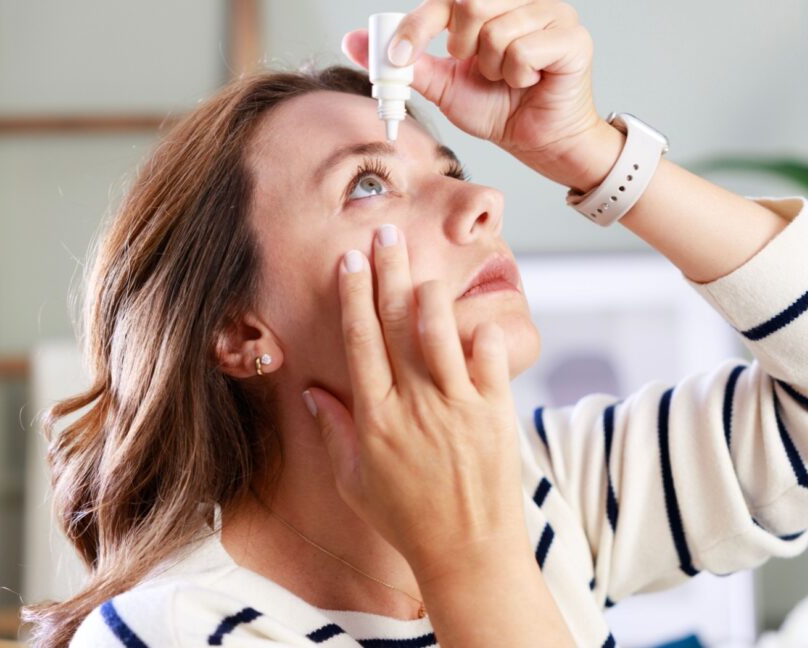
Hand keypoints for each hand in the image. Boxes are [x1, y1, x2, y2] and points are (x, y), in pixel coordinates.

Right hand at [303, 224, 528, 580]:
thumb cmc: (407, 519)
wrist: (468, 551)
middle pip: (396, 324)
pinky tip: (477, 318)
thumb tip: (312, 391)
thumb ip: (334, 432)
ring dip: (431, 294)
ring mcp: (458, 407)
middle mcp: (414, 405)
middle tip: (386, 234)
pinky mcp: (495, 413)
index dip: (354, 297)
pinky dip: (484, 335)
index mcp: (376, 419)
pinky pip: (491, 360)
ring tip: (423, 269)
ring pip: (441, 333)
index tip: (350, 260)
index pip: (360, 342)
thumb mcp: (356, 481)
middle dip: (389, 274)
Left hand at [341, 0, 611, 191]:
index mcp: (493, 1)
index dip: (417, 25)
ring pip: (497, 31)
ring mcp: (554, 13)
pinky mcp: (573, 38)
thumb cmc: (500, 109)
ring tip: (507, 79)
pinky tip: (529, 82)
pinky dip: (518, 76)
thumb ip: (406, 62)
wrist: (539, 142)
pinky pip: (524, 51)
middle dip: (462, 47)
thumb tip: (354, 42)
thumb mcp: (443, 85)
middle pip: (471, 2)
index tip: (398, 57)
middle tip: (476, 68)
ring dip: (493, 69)